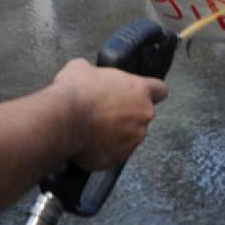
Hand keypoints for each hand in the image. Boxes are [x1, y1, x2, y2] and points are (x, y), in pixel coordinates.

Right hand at [51, 59, 167, 171]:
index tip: (141, 95)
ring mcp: (134, 138)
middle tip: (104, 113)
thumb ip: (95, 72)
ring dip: (117, 133)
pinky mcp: (120, 157)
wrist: (63, 119)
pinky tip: (89, 142)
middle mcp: (143, 115)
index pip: (160, 90)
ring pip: (130, 135)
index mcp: (139, 90)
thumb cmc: (75, 91)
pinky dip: (106, 149)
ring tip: (93, 129)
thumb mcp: (82, 68)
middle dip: (127, 115)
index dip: (150, 92)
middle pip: (142, 115)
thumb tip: (86, 72)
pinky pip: (116, 152)